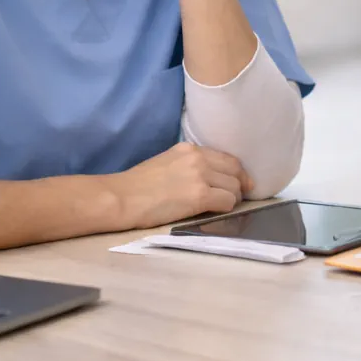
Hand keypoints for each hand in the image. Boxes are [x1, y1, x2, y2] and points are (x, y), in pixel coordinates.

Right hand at [107, 141, 253, 229]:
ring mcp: (200, 176)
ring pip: (234, 187)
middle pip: (236, 170)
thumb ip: (189, 165)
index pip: (226, 157)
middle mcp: (198, 158)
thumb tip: (210, 177)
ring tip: (221, 206)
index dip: (236, 172)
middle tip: (236, 197)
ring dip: (232, 198)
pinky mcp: (199, 195)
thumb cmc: (137, 186)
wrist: (121, 198)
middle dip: (239, 184)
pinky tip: (215, 211)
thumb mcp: (166, 163)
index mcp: (189, 148)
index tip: (238, 183)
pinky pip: (227, 201)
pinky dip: (226, 208)